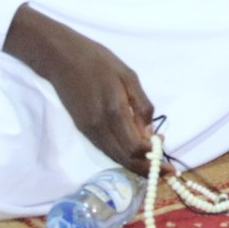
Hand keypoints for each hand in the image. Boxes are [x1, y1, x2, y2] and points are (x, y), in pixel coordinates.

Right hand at [4, 9, 153, 174]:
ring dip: (134, 164)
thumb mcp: (129, 76)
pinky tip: (133, 152)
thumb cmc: (99, 62)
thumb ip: (142, 104)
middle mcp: (99, 126)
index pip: (134, 147)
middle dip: (146, 168)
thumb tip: (150, 132)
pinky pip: (105, 149)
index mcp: (114, 110)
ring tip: (153, 162)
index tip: (166, 156)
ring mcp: (89, 130)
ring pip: (114, 157)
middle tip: (164, 168)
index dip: (152, 157)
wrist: (62, 59)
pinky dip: (121, 156)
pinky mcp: (82, 129)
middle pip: (124, 158)